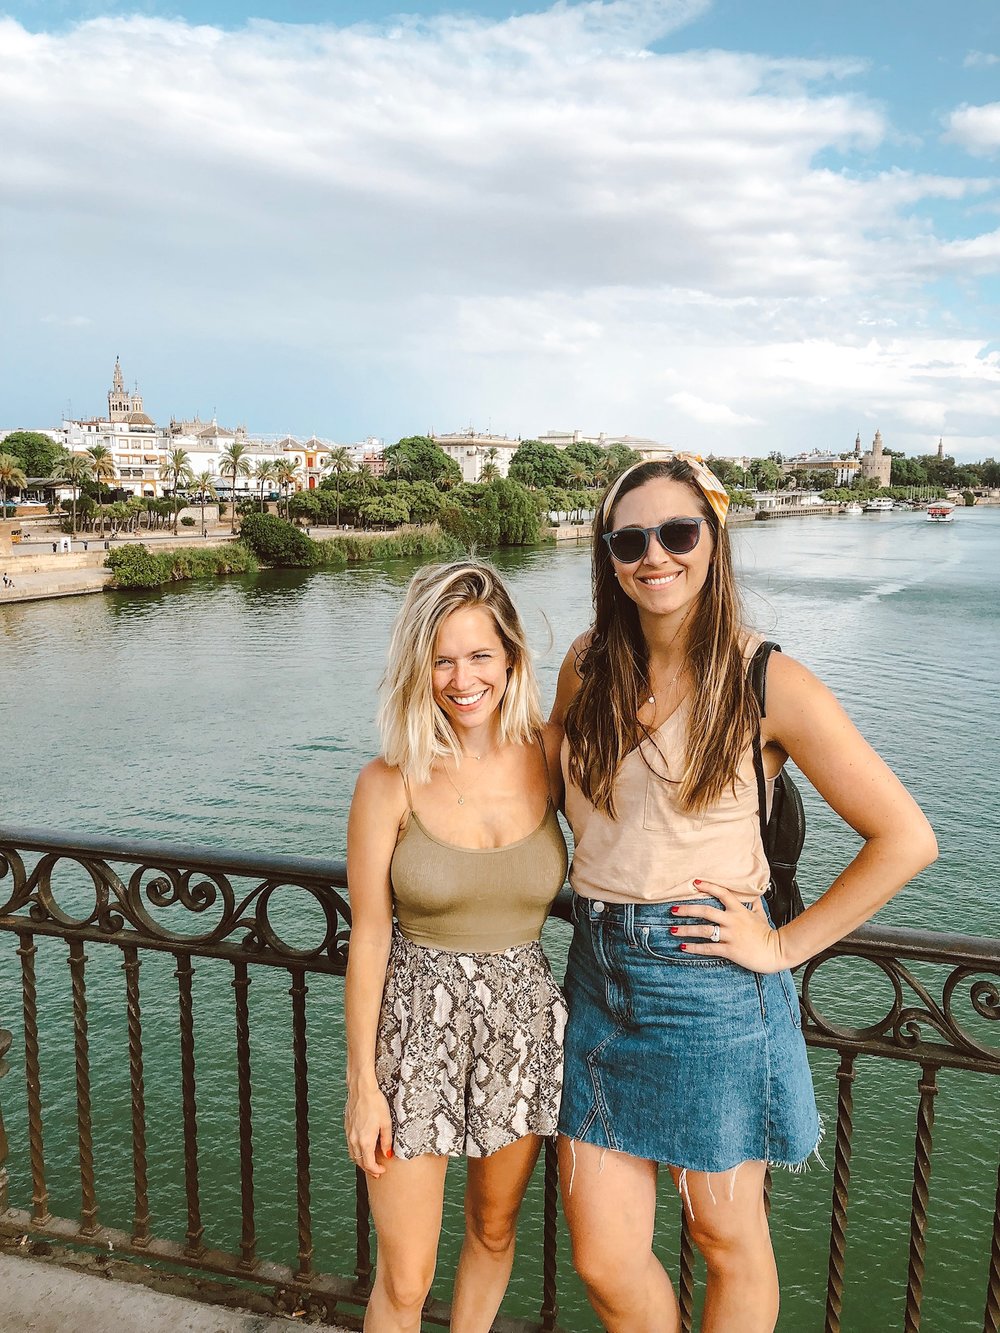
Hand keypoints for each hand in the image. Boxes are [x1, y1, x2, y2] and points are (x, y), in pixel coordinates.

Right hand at [344, 1084, 393, 1177]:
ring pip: (353, 1154)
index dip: (376, 1170)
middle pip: (359, 1162)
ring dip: (361, 1161)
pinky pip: (350, 1145)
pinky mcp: (347, 1127)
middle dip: (368, 1169)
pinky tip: (363, 1147)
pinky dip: (356, 1151)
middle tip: (377, 1172)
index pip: (369, 1164)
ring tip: (370, 1162)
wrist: (361, 1089)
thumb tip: (387, 1154)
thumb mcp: (386, 1123)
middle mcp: (354, 1140)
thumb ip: (386, 1141)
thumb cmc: (375, 1103)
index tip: (382, 1171)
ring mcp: (349, 1134)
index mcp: (365, 1141)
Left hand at [669, 882, 787, 973]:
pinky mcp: (730, 950)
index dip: (708, 886)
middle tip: (673, 909)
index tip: (695, 883)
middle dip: (687, 910)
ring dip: (686, 930)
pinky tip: (684, 947)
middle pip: (706, 911)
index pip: (722, 893)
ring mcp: (731, 935)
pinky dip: (694, 947)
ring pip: (704, 930)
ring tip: (673, 930)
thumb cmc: (768, 934)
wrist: (777, 951)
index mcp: (740, 910)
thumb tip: (755, 893)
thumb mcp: (761, 915)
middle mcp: (733, 920)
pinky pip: (708, 948)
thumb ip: (754, 903)